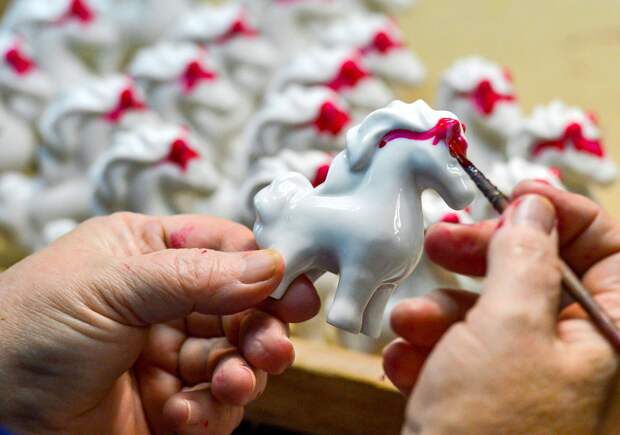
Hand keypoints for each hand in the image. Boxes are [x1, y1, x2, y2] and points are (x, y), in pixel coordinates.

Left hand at [0, 213, 318, 434]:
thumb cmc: (27, 326)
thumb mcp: (111, 285)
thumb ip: (193, 274)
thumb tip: (269, 264)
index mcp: (150, 254)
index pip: (226, 250)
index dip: (265, 267)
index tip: (295, 288)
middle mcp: (165, 301)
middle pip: (241, 308)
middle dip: (262, 328)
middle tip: (274, 346)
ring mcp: (168, 354)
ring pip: (235, 358)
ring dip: (242, 372)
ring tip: (235, 383)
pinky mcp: (168, 405)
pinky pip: (214, 405)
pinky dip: (211, 411)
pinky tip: (185, 414)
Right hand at [383, 182, 619, 434]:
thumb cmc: (491, 427)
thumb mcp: (507, 326)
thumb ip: (523, 256)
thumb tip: (535, 204)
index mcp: (606, 331)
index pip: (606, 244)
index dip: (559, 213)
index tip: (511, 194)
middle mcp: (572, 348)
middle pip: (533, 270)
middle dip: (478, 257)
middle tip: (439, 241)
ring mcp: (524, 371)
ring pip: (484, 308)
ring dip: (437, 312)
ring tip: (408, 327)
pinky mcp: (484, 389)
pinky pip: (458, 347)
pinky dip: (427, 349)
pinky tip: (403, 364)